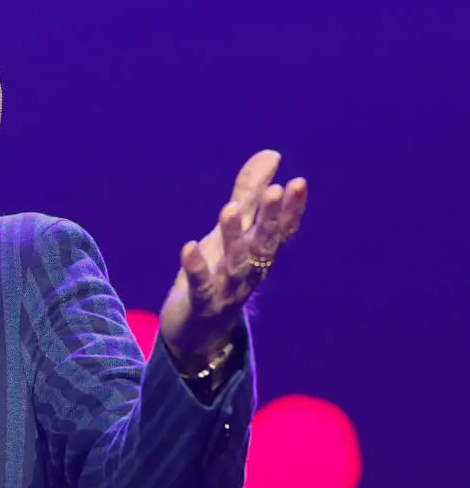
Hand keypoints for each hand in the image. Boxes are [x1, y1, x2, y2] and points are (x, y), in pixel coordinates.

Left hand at [159, 149, 308, 370]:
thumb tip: (272, 154)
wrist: (197, 332)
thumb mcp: (231, 232)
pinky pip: (200, 285)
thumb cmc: (218, 273)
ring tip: (229, 208)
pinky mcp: (200, 303)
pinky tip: (189, 247)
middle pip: (264, 244)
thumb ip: (250, 194)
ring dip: (234, 237)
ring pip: (235, 264)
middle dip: (271, 219)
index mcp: (259, 254)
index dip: (291, 210)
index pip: (281, 231)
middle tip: (276, 190)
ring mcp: (226, 290)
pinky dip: (196, 267)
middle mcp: (249, 272)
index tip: (298, 183)